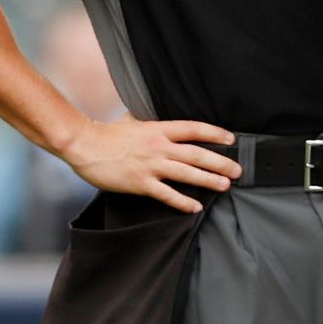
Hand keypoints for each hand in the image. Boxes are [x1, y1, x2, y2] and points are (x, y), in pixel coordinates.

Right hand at [62, 114, 242, 212]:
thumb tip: (161, 116)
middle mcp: (159, 146)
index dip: (215, 134)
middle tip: (238, 170)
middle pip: (197, 154)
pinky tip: (195, 207)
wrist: (84, 146)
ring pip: (186, 173)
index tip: (231, 140)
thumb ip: (151, 121)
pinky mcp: (140, 183)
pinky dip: (182, 202)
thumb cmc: (108, 133)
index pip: (194, 129)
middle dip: (220, 162)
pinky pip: (166, 194)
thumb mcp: (133, 120)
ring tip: (225, 185)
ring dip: (208, 180)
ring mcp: (150, 165)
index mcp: (158, 129)